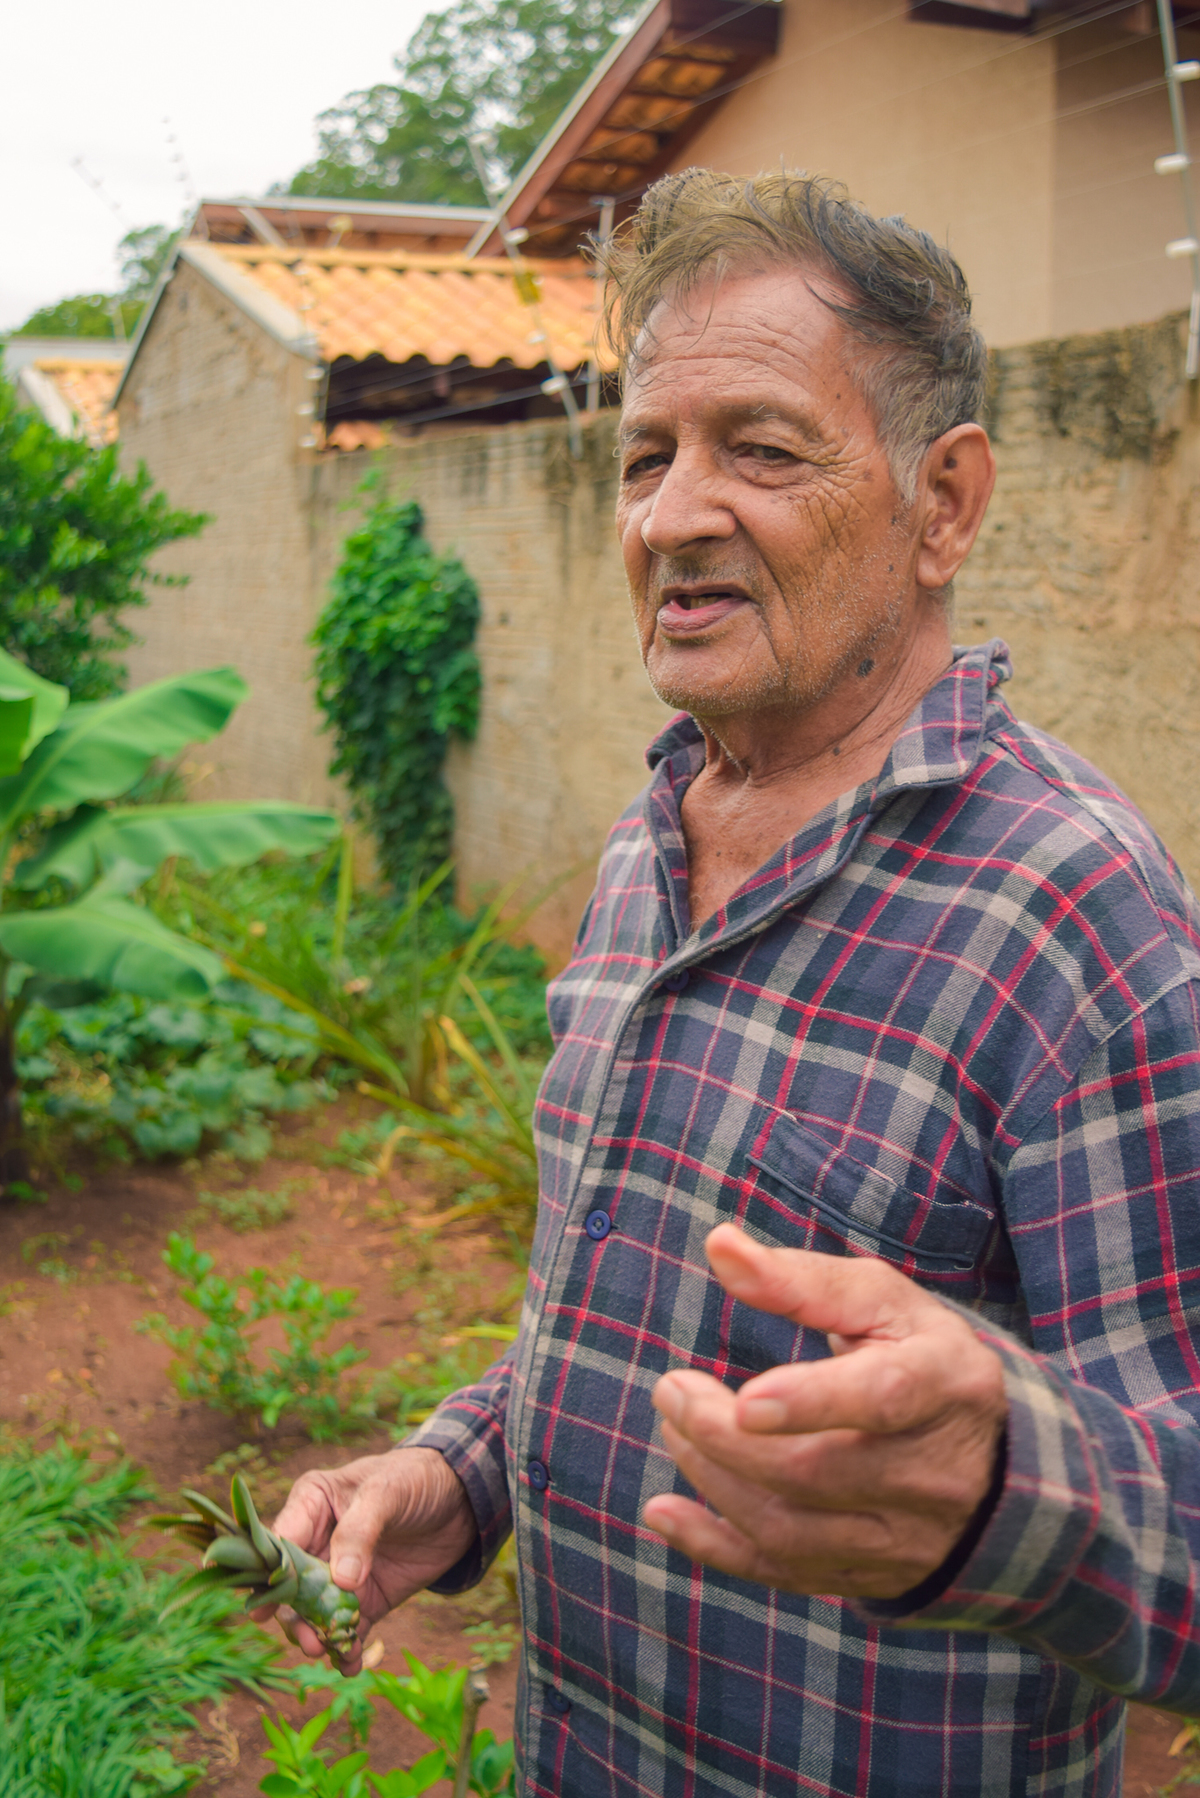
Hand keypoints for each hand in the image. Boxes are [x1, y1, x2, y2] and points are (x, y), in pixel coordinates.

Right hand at [258, 1446, 476, 1670]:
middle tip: (310, 1643)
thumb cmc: (415, 1479)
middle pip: (292, 1589)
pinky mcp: (367, 1598)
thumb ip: (360, 1531)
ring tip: (333, 1653)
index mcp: (311, 1505)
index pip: (280, 1543)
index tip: (261, 1611)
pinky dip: (347, 1649)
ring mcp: (341, 1575)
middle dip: (296, 1619)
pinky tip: (352, 1664)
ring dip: (320, 1638)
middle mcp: (317, 1543)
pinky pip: (349, 1629)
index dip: (268, 1577)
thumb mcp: (386, 1493)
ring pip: (316, 1615)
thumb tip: (340, 1580)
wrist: (461, 1498)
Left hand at [643, 1225, 1006, 1600]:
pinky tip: (662, 1512)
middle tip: (673, 1389)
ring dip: (712, 1479)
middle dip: (724, 1434)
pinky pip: (783, 1575)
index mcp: (944, 1384)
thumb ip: (803, 1279)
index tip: (746, 1399)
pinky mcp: (871, 1578)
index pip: (882, 1398)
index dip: (812, 1402)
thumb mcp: (882, 1303)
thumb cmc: (917, 1357)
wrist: (992, 1462)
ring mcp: (904, 1539)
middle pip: (815, 1473)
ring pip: (791, 1531)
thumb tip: (719, 1245)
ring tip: (676, 1427)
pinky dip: (712, 1548)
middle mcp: (932, 1473)